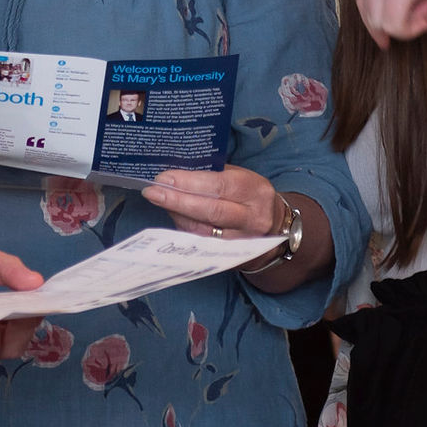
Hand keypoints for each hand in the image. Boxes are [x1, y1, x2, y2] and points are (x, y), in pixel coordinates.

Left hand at [138, 164, 280, 242]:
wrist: (274, 226)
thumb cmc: (250, 195)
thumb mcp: (242, 177)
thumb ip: (214, 175)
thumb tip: (178, 172)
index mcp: (255, 190)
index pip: (219, 186)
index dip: (190, 183)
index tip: (164, 178)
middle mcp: (252, 217)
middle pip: (211, 211)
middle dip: (177, 201)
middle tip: (152, 192)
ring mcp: (242, 240)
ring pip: (203, 230)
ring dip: (177, 214)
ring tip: (159, 200)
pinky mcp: (232, 255)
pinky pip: (202, 241)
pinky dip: (184, 227)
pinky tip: (173, 214)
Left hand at [357, 0, 426, 44]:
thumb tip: (413, 6)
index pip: (363, 0)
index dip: (376, 21)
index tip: (393, 33)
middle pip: (368, 14)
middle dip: (392, 28)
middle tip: (421, 23)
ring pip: (380, 23)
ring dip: (407, 27)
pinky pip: (394, 25)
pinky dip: (410, 30)